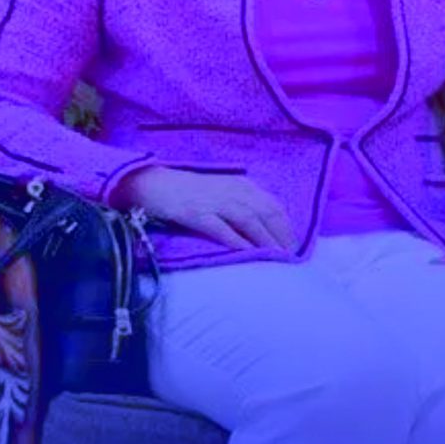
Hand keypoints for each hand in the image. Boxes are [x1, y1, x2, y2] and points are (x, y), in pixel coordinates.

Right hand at [114, 166, 293, 250]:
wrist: (150, 183)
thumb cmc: (187, 192)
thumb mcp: (221, 192)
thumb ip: (242, 204)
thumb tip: (264, 229)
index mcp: (241, 185)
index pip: (273, 206)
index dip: (286, 227)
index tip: (294, 246)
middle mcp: (232, 190)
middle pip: (266, 213)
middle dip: (281, 236)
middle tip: (290, 258)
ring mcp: (213, 201)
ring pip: (249, 220)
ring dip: (265, 240)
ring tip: (277, 259)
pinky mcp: (194, 213)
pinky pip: (221, 228)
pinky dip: (237, 241)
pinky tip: (247, 254)